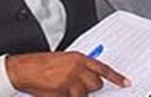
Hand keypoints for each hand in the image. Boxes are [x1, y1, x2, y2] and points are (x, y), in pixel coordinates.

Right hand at [6, 51, 128, 96]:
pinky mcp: (64, 91)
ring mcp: (71, 80)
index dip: (116, 77)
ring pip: (84, 94)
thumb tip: (90, 79)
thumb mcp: (63, 61)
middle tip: (76, 86)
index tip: (126, 83)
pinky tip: (57, 91)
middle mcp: (77, 68)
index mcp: (79, 58)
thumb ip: (79, 68)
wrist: (25, 69)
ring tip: (62, 87)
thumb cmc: (41, 65)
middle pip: (96, 84)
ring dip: (76, 94)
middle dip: (89, 88)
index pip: (103, 68)